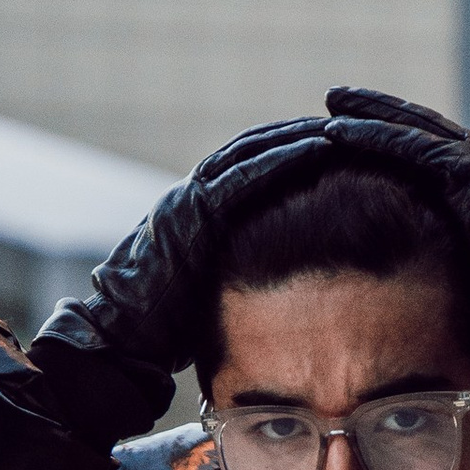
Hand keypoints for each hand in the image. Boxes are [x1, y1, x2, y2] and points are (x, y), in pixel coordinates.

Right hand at [41, 113, 333, 383]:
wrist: (120, 344)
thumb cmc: (163, 339)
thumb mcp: (212, 300)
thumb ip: (239, 281)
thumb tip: (280, 299)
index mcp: (194, 215)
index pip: (250, 168)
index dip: (290, 154)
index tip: (333, 149)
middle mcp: (190, 197)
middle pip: (255, 148)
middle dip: (301, 134)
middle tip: (350, 124)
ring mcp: (188, 200)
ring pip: (253, 149)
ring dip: (300, 135)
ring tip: (346, 128)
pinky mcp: (192, 211)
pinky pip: (245, 173)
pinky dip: (284, 157)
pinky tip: (323, 148)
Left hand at [321, 86, 469, 378]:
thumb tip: (454, 318)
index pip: (449, 164)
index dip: (411, 153)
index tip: (377, 145)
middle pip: (431, 135)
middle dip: (388, 118)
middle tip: (344, 105)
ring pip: (417, 130)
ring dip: (372, 114)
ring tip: (333, 100)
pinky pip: (411, 146)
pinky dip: (373, 135)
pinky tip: (336, 129)